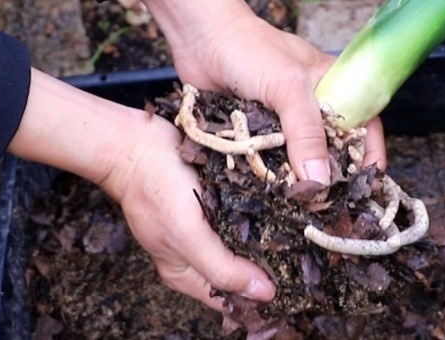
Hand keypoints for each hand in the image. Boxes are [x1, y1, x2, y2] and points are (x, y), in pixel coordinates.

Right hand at [8, 70, 275, 307]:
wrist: (138, 144)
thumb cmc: (156, 192)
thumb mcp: (187, 236)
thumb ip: (221, 268)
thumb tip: (263, 294)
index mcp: (187, 274)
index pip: (231, 299)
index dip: (259, 297)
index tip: (294, 289)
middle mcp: (197, 255)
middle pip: (240, 273)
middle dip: (269, 268)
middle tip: (306, 260)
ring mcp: (206, 228)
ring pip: (245, 245)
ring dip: (269, 241)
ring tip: (301, 236)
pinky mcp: (215, 203)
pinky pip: (242, 217)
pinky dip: (261, 216)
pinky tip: (285, 211)